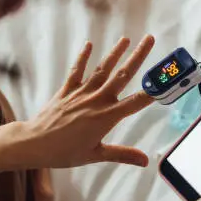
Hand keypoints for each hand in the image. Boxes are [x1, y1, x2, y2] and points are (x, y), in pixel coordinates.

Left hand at [19, 35, 154, 168]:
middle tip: (150, 39)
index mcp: (106, 117)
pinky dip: (82, 57)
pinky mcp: (66, 90)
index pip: (136, 101)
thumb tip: (145, 161)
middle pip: (122, 75)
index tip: (167, 78)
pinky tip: (89, 44)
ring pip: (102, 69)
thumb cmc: (64, 152)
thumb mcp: (96, 155)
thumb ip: (122, 154)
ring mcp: (81, 93)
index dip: (153, 89)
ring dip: (115, 52)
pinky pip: (76, 71)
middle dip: (138, 56)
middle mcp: (96, 101)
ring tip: (127, 38)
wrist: (34, 143)